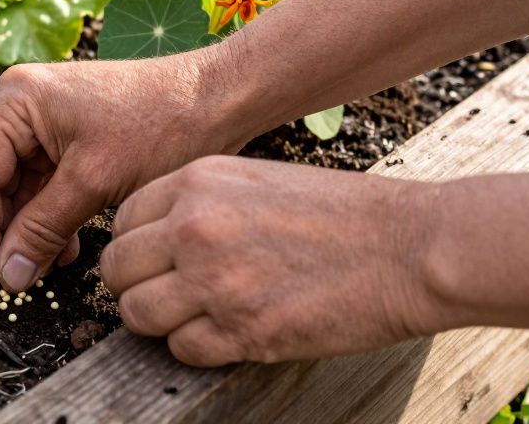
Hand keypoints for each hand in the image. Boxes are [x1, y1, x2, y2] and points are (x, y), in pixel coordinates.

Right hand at [0, 51, 239, 292]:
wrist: (217, 98)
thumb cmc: (161, 125)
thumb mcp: (95, 182)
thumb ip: (43, 229)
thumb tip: (8, 276)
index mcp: (16, 101)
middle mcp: (19, 103)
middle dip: (0, 232)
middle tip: (11, 280)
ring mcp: (41, 118)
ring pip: (13, 186)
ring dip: (25, 228)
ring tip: (44, 268)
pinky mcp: (64, 133)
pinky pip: (39, 182)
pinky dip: (46, 216)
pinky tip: (64, 249)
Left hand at [103, 155, 443, 365]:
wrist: (410, 247)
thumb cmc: (344, 213)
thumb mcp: (257, 179)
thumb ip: (201, 202)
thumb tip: (158, 236)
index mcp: (198, 182)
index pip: (122, 221)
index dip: (134, 246)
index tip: (150, 261)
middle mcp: (195, 227)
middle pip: (118, 269)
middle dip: (134, 285)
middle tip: (163, 294)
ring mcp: (216, 281)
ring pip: (138, 314)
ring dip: (158, 321)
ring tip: (191, 316)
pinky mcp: (243, 330)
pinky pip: (182, 349)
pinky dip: (197, 348)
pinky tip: (227, 332)